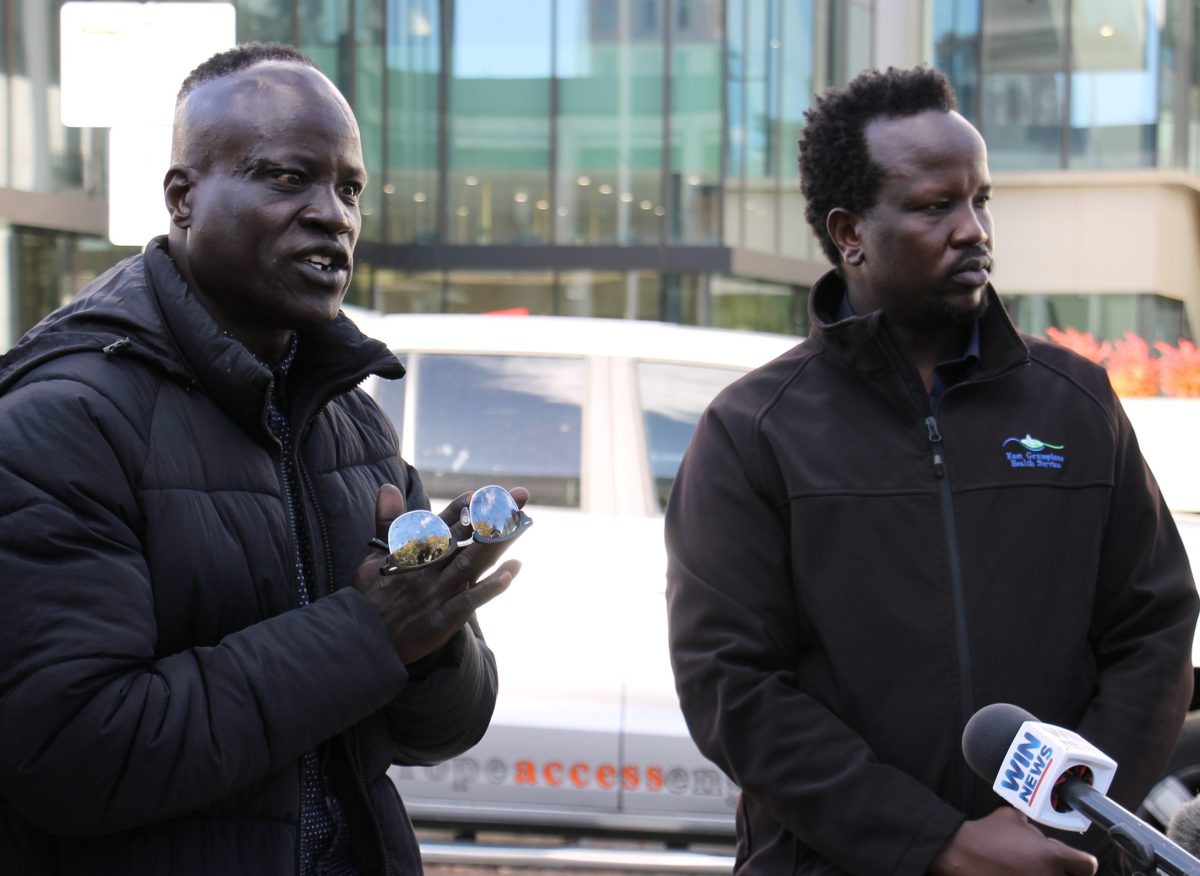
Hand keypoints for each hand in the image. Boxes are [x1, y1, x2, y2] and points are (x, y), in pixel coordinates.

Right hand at [353, 483, 525, 664]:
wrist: (363, 642)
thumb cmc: (371, 596)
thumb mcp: (374, 556)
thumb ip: (388, 522)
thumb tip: (390, 487)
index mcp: (412, 551)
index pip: (444, 522)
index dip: (466, 506)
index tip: (486, 492)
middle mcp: (428, 568)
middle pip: (466, 536)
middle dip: (493, 514)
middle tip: (518, 495)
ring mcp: (437, 593)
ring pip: (472, 562)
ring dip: (498, 542)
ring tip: (522, 523)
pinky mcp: (443, 618)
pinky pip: (471, 600)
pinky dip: (491, 586)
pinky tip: (512, 571)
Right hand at [930, 807, 1097, 874]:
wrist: (959, 853)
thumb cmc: (985, 834)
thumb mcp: (1012, 817)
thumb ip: (1033, 827)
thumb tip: (1037, 833)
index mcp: (1053, 856)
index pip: (1087, 866)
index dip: (1080, 862)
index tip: (1073, 863)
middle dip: (1059, 872)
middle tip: (1043, 866)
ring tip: (1025, 870)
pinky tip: (1013, 874)